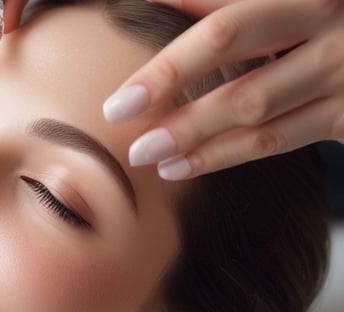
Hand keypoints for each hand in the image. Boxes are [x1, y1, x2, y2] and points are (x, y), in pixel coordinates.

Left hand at [103, 0, 343, 179]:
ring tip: (143, 151)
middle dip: (169, 81)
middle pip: (232, 48)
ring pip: (252, 106)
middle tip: (119, 113)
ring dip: (190, 132)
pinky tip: (182, 166)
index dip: (169, 40)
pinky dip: (224, 155)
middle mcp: (330, 19)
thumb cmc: (334, 18)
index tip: (121, 67)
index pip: (221, 16)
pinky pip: (276, 140)